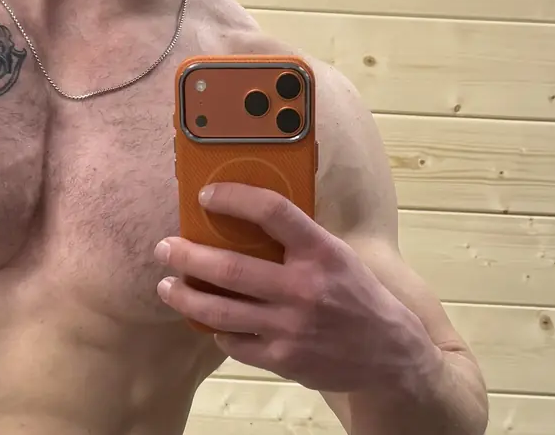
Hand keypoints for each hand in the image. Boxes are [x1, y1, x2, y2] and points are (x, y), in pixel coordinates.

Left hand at [154, 182, 441, 394]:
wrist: (389, 354)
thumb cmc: (358, 296)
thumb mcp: (338, 256)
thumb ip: (299, 241)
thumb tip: (246, 217)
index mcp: (321, 252)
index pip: (272, 211)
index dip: (234, 198)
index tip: (206, 195)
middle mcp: (304, 288)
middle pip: (230, 267)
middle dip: (188, 256)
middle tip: (165, 247)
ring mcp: (291, 327)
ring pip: (220, 311)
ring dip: (185, 297)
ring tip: (167, 286)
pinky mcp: (283, 359)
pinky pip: (234, 343)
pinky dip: (217, 330)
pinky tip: (208, 321)